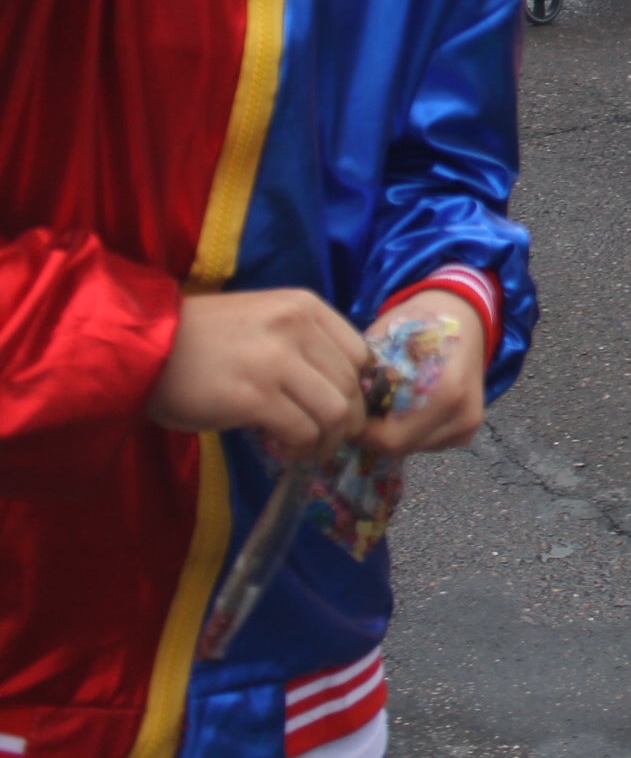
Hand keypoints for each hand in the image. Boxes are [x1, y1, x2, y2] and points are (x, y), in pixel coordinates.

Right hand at [146, 290, 374, 460]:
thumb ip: (305, 344)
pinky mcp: (253, 397)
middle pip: (352, 386)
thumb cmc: (202, 340)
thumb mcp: (265, 323)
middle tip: (326, 439)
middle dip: (347, 422)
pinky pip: (303, 431)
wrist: (141, 348)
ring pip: (336, 412)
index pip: (361, 355)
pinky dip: (301, 448)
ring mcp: (276, 361)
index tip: (341, 409)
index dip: (357, 390)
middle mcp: (297, 327)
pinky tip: (285, 451)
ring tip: (307, 449)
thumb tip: (344, 389)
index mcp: (304, 306)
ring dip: (328, 440)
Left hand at [355, 291, 488, 456]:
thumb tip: (341, 413)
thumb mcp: (384, 345)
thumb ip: (367, 382)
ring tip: (385, 405)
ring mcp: (469, 424)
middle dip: (375, 433)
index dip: (361, 430)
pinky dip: (412, 431)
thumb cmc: (418, 323)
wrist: (463, 315)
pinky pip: (429, 443)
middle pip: (402, 447)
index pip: (389, 438)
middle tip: (360, 409)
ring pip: (414, 447)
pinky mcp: (470, 427)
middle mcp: (463, 414)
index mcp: (446, 392)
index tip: (346, 412)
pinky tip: (407, 408)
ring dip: (394, 433)